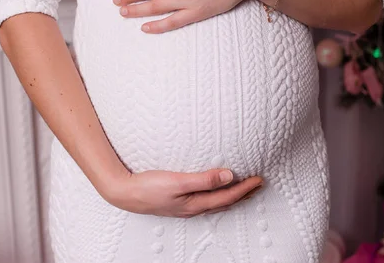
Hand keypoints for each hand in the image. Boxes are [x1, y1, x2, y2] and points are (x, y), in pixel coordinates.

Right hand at [105, 169, 262, 217]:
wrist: (124, 193)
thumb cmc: (149, 187)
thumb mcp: (178, 181)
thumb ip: (204, 179)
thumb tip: (229, 176)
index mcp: (195, 204)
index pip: (227, 196)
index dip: (245, 188)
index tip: (259, 179)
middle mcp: (193, 207)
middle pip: (225, 202)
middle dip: (243, 194)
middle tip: (258, 185)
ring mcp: (185, 206)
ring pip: (215, 202)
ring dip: (231, 195)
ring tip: (243, 189)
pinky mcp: (177, 201)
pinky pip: (205, 200)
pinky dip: (217, 195)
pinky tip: (214, 190)